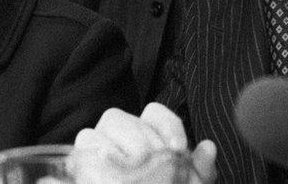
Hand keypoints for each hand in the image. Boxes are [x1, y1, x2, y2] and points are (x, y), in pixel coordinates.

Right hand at [73, 102, 217, 182]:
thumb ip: (199, 170)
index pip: (154, 112)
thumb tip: (208, 147)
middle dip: (140, 140)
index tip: (178, 150)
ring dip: (116, 152)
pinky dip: (91, 163)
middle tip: (154, 164)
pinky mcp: (80, 168)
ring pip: (94, 134)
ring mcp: (94, 153)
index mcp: (146, 137)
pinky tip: (109, 176)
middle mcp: (117, 139)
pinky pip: (80, 155)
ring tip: (134, 174)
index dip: (166, 125)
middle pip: (117, 117)